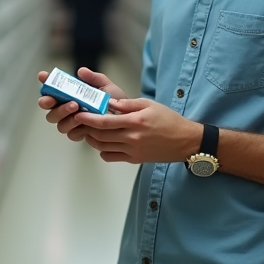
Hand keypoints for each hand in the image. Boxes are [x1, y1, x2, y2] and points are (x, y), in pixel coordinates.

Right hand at [36, 68, 129, 142]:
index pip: (51, 87)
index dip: (45, 81)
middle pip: (47, 107)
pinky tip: (85, 123)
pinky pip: (71, 133)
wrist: (126, 118)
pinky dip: (76, 128)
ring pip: (58, 122)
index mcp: (68, 94)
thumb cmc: (114, 101)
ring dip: (64, 114)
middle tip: (63, 97)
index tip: (43, 75)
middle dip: (50, 102)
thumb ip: (94, 78)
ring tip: (77, 108)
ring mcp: (70, 122)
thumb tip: (81, 71)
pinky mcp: (78, 133)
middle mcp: (65, 108)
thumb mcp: (106, 86)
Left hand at [78, 98, 201, 164]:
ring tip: (90, 130)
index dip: (87, 118)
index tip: (79, 114)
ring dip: (92, 139)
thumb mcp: (150, 104)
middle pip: (99, 135)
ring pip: (102, 147)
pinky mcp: (134, 159)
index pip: (104, 122)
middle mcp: (132, 138)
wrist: (185, 141)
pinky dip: (103, 150)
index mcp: (135, 122)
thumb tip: (109, 103)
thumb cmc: (169, 120)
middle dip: (86, 128)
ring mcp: (132, 151)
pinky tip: (105, 142)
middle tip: (81, 120)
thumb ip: (128, 104)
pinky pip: (110, 157)